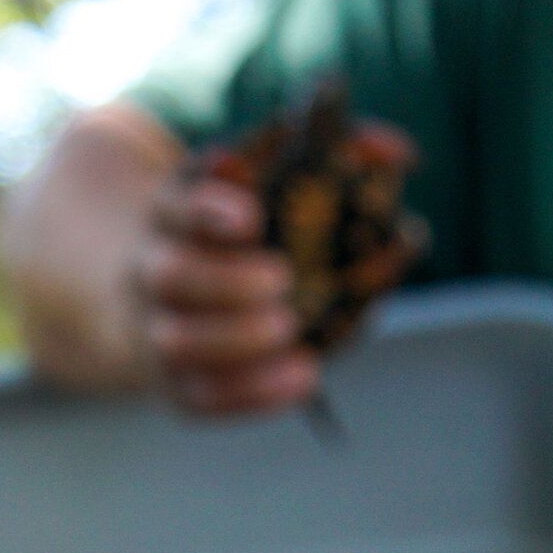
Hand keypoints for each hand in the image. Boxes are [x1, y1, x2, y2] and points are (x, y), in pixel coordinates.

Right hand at [132, 175, 322, 416]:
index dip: (207, 210)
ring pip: (174, 344)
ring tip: (288, 330)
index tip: (251, 218)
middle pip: (169, 276)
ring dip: (233, 342)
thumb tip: (400, 154)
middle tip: (281, 281)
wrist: (161, 297)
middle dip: (225, 283)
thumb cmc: (235, 234)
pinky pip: (199, 398)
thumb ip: (333, 157)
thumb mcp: (259, 185)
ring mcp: (157, 332)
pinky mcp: (174, 382)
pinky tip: (302, 378)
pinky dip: (250, 395)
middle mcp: (152, 272)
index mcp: (171, 215)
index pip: (175, 205)